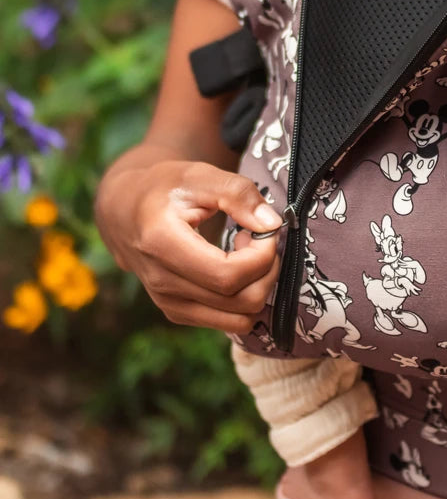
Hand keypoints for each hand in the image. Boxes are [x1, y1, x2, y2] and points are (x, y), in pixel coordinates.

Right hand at [98, 159, 282, 334]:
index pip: (229, 275)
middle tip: (260, 241)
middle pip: (240, 301)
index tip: (265, 231)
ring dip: (258, 288)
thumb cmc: (164, 188)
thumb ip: (238, 194)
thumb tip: (271, 225)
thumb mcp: (201, 176)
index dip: (262, 256)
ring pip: (239, 320)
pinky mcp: (176, 312)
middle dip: (266, 271)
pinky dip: (244, 300)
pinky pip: (227, 322)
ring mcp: (168, 302)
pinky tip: (234, 269)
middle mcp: (162, 282)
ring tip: (246, 256)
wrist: (125, 210)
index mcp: (163, 244)